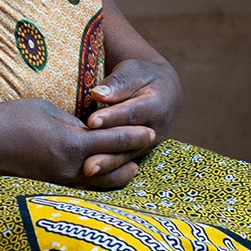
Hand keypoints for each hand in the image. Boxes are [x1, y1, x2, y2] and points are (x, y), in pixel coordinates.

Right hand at [0, 98, 154, 187]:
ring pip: (98, 180)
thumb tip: (90, 132)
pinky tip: (102, 176)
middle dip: (132, 155)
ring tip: (134, 168)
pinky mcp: (49, 183)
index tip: (152, 130)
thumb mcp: (48, 111)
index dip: (134, 135)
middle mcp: (69, 167)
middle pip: (111, 164)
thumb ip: (74, 123)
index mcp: (71, 144)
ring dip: (118, 172)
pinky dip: (97, 180)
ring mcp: (59, 179)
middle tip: (151, 146)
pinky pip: (81, 185)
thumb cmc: (11, 118)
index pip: (113, 140)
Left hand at [80, 57, 181, 183]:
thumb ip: (117, 83)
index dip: (112, 118)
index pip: (132, 112)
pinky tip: (88, 178)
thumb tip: (98, 94)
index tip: (92, 122)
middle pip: (130, 143)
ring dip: (107, 167)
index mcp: (157, 104)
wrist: (162, 91)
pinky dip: (107, 171)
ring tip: (87, 172)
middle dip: (109, 154)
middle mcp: (156, 129)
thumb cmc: (142, 77)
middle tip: (88, 163)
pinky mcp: (139, 152)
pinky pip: (123, 164)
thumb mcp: (133, 72)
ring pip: (126, 157)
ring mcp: (148, 144)